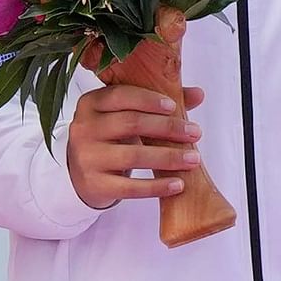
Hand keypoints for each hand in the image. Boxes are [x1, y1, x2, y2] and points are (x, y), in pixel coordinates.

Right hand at [67, 84, 205, 208]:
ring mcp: (87, 157)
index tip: (174, 107)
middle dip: (167, 127)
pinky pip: (130, 187)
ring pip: (133, 156)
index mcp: (90, 104)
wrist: (82, 173)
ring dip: (168, 157)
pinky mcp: (94, 184)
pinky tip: (178, 184)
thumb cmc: (109, 138)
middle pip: (130, 123)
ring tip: (193, 159)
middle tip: (195, 132)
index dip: (148, 100)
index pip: (119, 95)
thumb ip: (158, 103)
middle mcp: (83, 128)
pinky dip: (157, 186)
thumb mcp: (124, 115)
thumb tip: (198, 93)